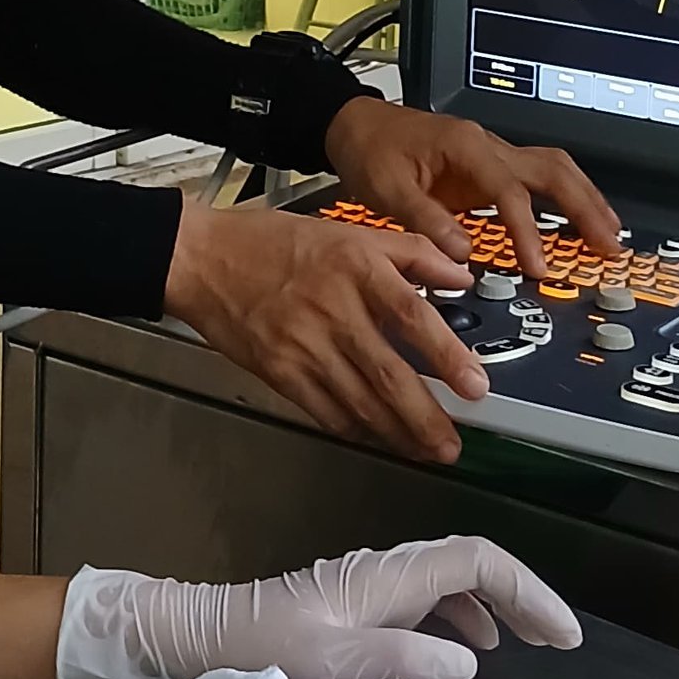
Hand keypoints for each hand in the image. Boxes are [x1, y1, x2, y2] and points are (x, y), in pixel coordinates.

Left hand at [55, 535, 579, 678]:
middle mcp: (382, 574)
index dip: (528, 592)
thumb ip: (404, 662)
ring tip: (524, 647)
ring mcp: (365, 589)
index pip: (477, 561)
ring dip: (492, 607)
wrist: (189, 640)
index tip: (565, 637)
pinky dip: (455, 621)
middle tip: (559, 641)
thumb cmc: (256, 653)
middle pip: (470, 564)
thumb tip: (472, 664)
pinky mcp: (348, 609)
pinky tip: (460, 654)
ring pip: (447, 581)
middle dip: (521, 595)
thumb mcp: (332, 665)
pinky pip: (421, 603)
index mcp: (385, 578)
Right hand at [165, 193, 487, 463]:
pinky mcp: (278, 372)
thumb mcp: (347, 229)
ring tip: (425, 449)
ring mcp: (302, 346)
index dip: (447, 355)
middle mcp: (331, 309)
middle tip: (452, 444)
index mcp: (354, 267)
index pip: (411, 316)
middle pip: (388, 375)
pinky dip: (355, 428)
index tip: (475, 386)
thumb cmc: (273, 243)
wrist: (203, 259)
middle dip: (425, 418)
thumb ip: (411, 251)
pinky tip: (377, 435)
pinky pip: (324, 410)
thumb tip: (460, 277)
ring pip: (359, 402)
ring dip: (396, 433)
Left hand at [324, 95, 621, 276]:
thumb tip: (463, 255)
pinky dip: (565, 199)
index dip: (527, 231)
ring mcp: (493, 155)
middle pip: (552, 170)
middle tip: (608, 244)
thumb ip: (425, 220)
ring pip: (553, 170)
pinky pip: (538, 181)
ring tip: (609, 235)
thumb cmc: (370, 151)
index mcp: (465, 146)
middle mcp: (488, 146)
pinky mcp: (490, 168)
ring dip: (584, 200)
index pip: (509, 191)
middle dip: (584, 206)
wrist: (356, 125)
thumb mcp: (387, 188)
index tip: (538, 267)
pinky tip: (580, 222)